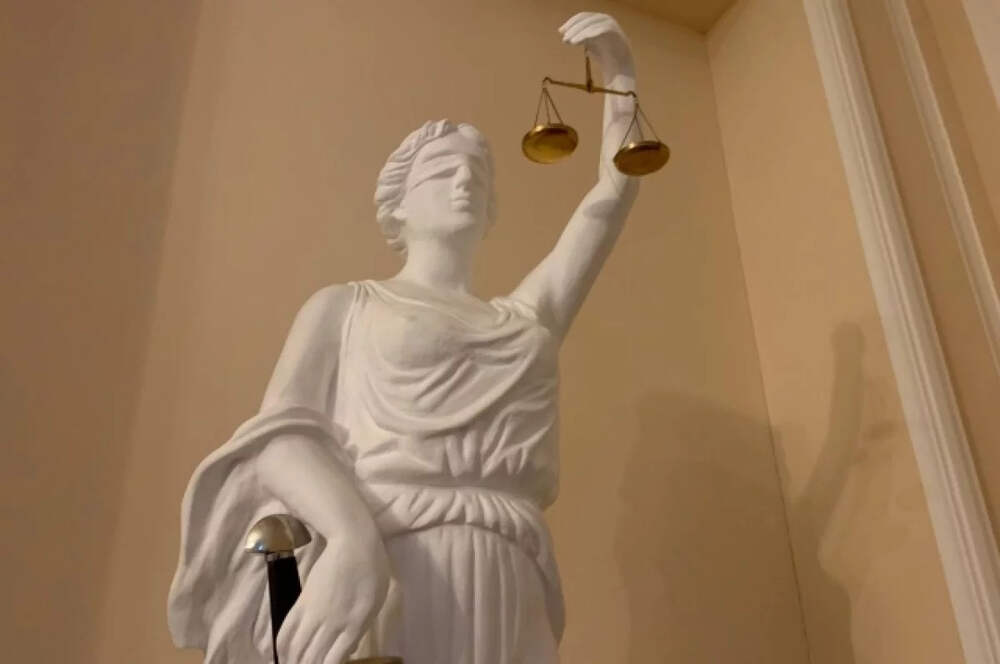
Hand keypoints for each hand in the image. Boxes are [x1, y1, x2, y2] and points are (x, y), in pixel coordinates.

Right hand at [276, 534, 390, 663]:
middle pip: (311, 659)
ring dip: (291, 662)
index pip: (332, 662)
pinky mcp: (301, 602)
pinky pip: (286, 631)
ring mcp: (314, 613)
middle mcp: (333, 624)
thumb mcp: (373, 605)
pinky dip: (281, 648)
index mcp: (355, 626)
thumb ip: (359, 630)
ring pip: (295, 649)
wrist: (354, 543)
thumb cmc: (372, 572)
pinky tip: (282, 655)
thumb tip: (347, 650)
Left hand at [558, 12, 633, 76]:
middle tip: (564, 38)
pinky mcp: (615, 32)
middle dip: (573, 28)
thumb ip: (578, 36)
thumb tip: (562, 32)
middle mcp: (605, 19)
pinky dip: (588, 34)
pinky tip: (577, 42)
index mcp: (598, 19)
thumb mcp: (589, 42)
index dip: (571, 22)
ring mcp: (611, 24)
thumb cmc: (603, 54)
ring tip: (570, 42)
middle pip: (586, 19)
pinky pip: (600, 30)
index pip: (582, 16)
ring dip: (579, 32)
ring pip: (591, 24)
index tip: (561, 31)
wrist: (620, 65)